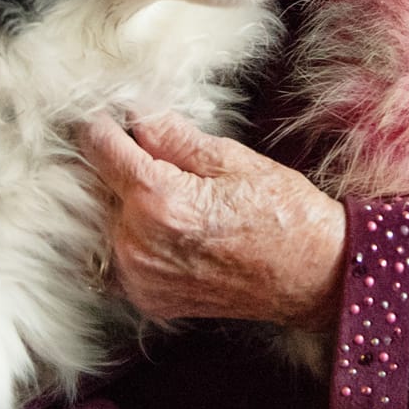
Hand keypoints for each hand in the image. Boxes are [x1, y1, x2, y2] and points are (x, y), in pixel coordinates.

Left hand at [75, 112, 346, 330]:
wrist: (313, 276)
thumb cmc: (282, 213)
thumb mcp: (230, 158)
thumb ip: (172, 135)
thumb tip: (134, 110)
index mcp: (158, 200)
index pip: (100, 148)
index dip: (104, 124)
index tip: (113, 115)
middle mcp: (138, 244)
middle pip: (95, 187)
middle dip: (113, 164)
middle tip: (144, 152)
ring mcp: (140, 277)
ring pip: (104, 223)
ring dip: (119, 202)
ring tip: (161, 191)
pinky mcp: (148, 298)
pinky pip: (117, 257)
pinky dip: (130, 237)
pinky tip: (164, 226)